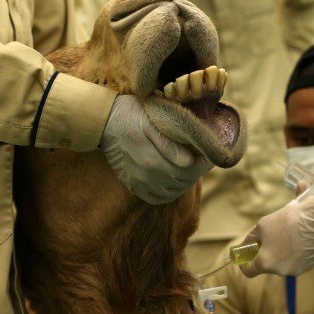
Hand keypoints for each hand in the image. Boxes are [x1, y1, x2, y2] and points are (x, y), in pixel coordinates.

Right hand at [98, 95, 212, 204]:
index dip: (204, 163)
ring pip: (173, 192)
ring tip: (188, 166)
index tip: (208, 153)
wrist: (105, 123)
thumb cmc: (132, 115)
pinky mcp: (135, 187)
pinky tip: (173, 178)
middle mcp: (146, 176)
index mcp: (153, 160)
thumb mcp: (150, 122)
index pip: (190, 170)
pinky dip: (170, 191)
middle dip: (196, 171)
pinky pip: (158, 198)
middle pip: (183, 182)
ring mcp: (140, 183)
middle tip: (201, 157)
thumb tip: (188, 161)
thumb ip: (169, 143)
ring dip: (185, 181)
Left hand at [240, 183, 313, 277]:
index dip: (245, 263)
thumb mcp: (262, 225)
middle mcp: (280, 271)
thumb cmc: (287, 221)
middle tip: (269, 238)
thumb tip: (247, 244)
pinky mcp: (309, 266)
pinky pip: (296, 260)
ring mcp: (296, 270)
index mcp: (265, 263)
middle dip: (266, 253)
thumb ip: (251, 238)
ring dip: (281, 252)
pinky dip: (294, 252)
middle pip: (267, 265)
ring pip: (282, 262)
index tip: (246, 255)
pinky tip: (299, 239)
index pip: (249, 271)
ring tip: (287, 235)